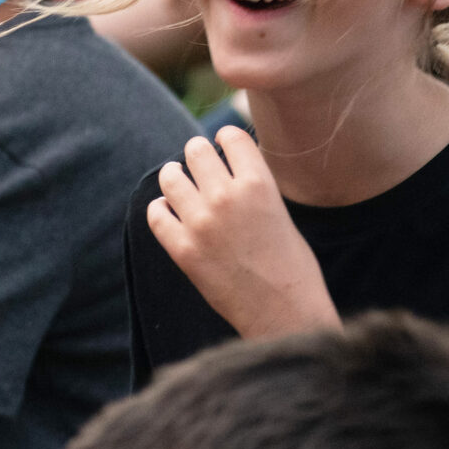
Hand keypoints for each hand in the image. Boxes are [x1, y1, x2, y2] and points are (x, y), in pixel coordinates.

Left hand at [148, 127, 338, 338]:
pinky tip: (169, 212)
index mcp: (258, 183)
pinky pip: (156, 214)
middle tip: (199, 163)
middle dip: (198, 154)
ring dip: (175, 177)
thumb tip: (227, 163)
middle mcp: (226, 196)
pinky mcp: (183, 250)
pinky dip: (160, 209)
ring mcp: (201, 223)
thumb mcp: (280, 210)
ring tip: (179, 182)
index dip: (226, 138)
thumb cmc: (292, 264)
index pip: (230, 136)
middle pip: (196, 150)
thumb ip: (253, 185)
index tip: (223, 143)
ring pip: (170, 177)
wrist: (284, 312)